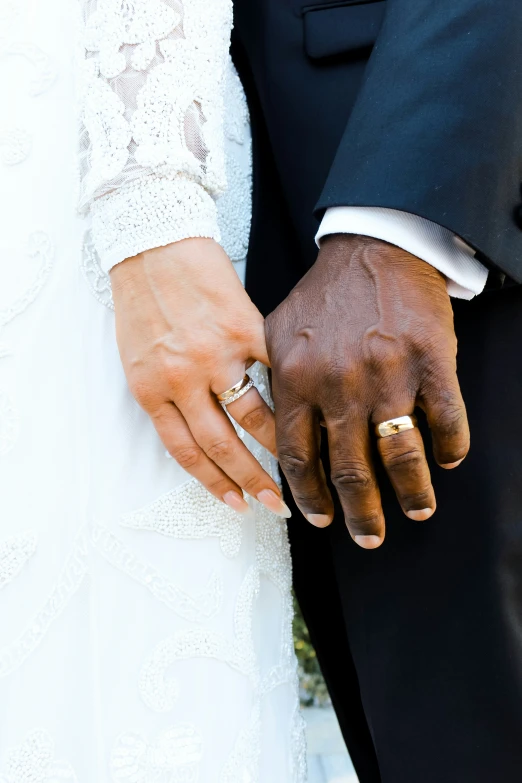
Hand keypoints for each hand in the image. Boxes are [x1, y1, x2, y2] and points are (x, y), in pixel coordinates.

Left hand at [110, 238, 289, 517]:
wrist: (153, 244)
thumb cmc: (142, 301)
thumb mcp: (137, 357)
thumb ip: (165, 395)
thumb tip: (200, 430)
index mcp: (151, 389)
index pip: (186, 452)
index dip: (214, 484)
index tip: (237, 505)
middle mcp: (182, 378)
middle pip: (222, 444)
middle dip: (251, 480)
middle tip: (276, 502)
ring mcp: (215, 353)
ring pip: (254, 415)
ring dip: (280, 446)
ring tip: (302, 464)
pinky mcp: (244, 327)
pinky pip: (274, 370)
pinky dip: (294, 392)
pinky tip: (311, 410)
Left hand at [265, 235, 469, 546]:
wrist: (374, 248)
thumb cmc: (325, 295)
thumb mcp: (277, 331)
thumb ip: (270, 380)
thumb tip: (265, 429)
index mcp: (297, 380)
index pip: (297, 457)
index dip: (309, 495)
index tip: (320, 519)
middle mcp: (339, 384)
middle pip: (349, 468)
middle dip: (360, 512)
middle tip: (369, 537)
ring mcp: (388, 374)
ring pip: (400, 454)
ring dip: (412, 491)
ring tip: (418, 510)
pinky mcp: (431, 361)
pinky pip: (446, 420)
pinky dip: (450, 447)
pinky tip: (447, 460)